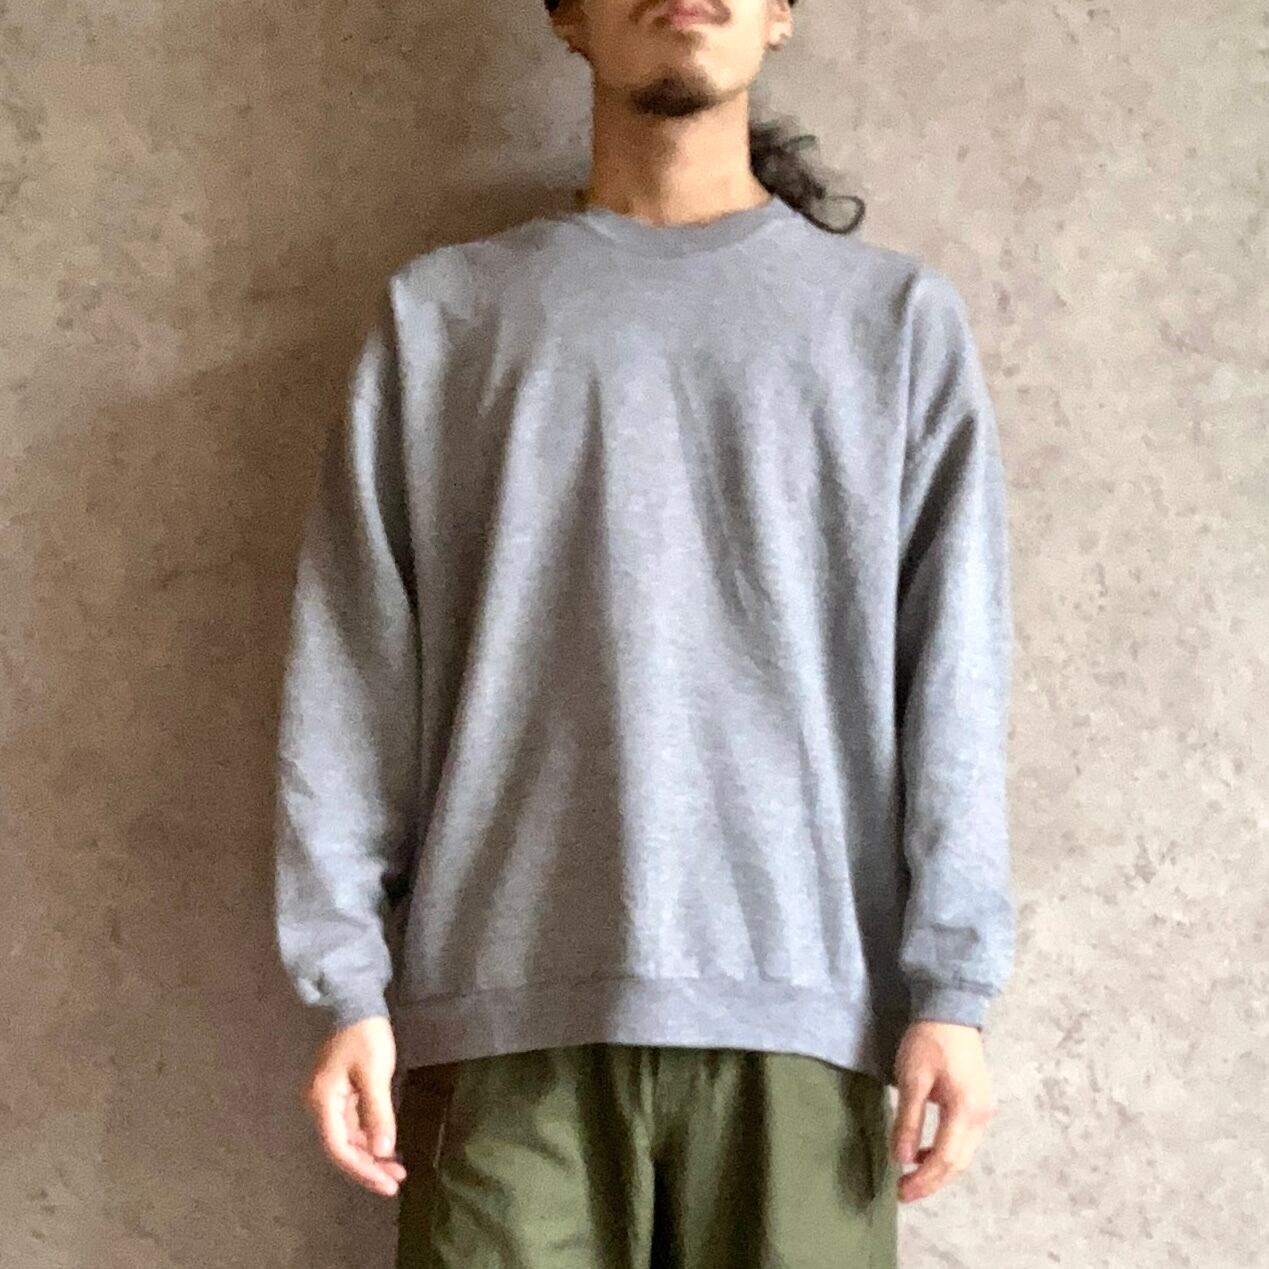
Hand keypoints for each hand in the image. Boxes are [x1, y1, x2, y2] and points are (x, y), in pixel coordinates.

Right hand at [302, 1015, 407, 1196]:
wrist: (356, 1002)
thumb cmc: (365, 1035)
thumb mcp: (374, 1073)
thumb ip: (377, 1113)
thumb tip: (383, 1151)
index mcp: (322, 1102)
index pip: (339, 1148)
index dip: (363, 1170)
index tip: (387, 1183)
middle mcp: (320, 1106)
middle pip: (342, 1147)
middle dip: (369, 1167)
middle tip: (396, 1181)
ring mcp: (329, 1101)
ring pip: (349, 1139)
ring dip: (371, 1155)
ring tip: (397, 1170)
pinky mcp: (341, 1094)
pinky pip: (353, 1125)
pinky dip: (370, 1138)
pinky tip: (387, 1147)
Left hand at [889, 1020, 997, 1202]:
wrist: (951, 1010)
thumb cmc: (929, 1040)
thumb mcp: (912, 1078)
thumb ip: (909, 1120)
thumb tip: (903, 1159)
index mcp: (966, 1110)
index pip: (946, 1159)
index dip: (924, 1180)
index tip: (900, 1192)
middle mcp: (981, 1116)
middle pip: (958, 1163)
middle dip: (931, 1181)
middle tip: (903, 1192)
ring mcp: (984, 1111)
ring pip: (963, 1153)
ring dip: (938, 1168)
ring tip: (910, 1177)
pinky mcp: (979, 1104)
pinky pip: (963, 1139)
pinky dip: (945, 1151)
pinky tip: (924, 1151)